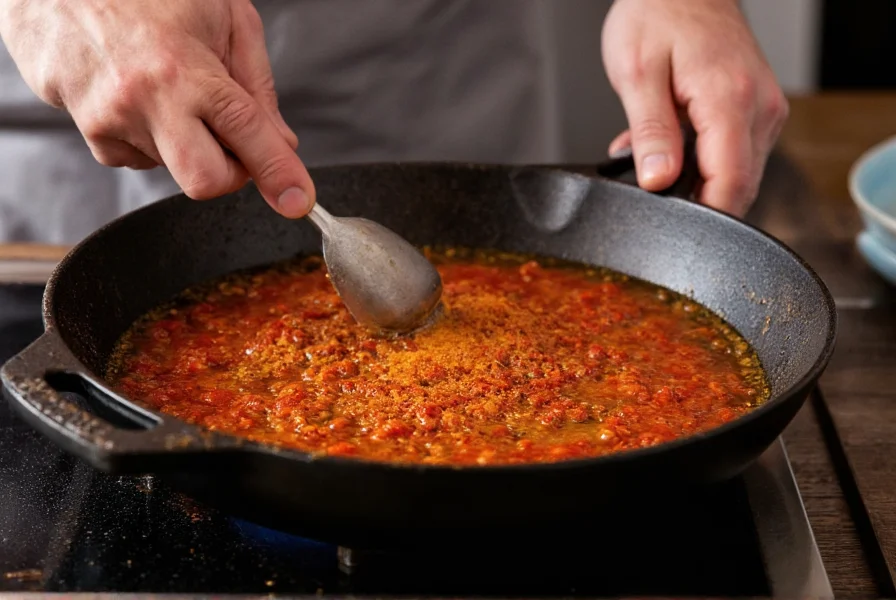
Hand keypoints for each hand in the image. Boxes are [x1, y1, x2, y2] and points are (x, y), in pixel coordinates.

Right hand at [0, 0, 314, 217]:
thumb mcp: (223, 17)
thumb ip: (257, 85)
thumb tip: (281, 142)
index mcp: (185, 68)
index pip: (246, 132)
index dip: (278, 172)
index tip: (297, 200)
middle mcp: (145, 100)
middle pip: (205, 182)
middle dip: (229, 173)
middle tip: (231, 137)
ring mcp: (112, 121)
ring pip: (176, 168)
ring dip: (188, 142)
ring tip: (169, 86)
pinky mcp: (92, 134)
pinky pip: (143, 157)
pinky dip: (155, 136)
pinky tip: (142, 94)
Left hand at [601, 0, 787, 215]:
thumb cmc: (657, 16)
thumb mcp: (637, 73)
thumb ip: (650, 132)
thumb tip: (658, 181)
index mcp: (729, 100)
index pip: (730, 184)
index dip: (703, 218)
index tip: (672, 229)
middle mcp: (759, 107)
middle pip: (738, 187)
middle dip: (695, 200)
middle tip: (652, 186)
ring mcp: (764, 110)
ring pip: (738, 175)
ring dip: (697, 180)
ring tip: (658, 155)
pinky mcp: (759, 111)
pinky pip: (737, 155)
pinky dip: (705, 162)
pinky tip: (674, 146)